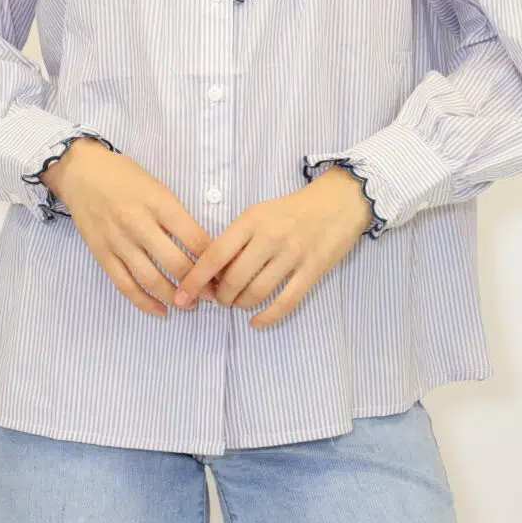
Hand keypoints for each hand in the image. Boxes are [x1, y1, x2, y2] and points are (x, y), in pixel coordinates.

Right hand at [42, 139, 215, 317]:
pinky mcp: (102, 255)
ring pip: (151, 279)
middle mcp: (139, 224)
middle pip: (176, 263)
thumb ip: (177, 216)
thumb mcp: (159, 187)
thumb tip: (203, 248)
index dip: (214, 260)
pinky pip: (125, 285)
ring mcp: (119, 241)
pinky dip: (145, 302)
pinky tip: (161, 310)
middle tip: (213, 294)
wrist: (82, 173)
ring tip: (190, 305)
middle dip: (199, 284)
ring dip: (175, 297)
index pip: (195, 238)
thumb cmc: (126, 177)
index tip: (225, 272)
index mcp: (160, 203)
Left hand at [172, 166, 372, 328]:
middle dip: (220, 296)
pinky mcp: (313, 271)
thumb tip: (211, 271)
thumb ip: (237, 238)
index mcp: (252, 220)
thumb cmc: (292, 209)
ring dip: (241, 305)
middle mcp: (270, 237)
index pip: (215, 254)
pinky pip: (285, 302)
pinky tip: (256, 321)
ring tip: (238, 303)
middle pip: (233, 279)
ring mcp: (293, 255)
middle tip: (219, 299)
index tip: (183, 293)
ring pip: (256, 293)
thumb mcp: (259, 213)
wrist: (339, 201)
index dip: (196, 278)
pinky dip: (267, 317)